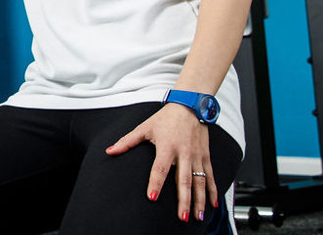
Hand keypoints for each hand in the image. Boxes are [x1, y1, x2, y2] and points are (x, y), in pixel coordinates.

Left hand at [106, 105, 216, 222]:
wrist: (190, 105)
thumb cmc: (166, 117)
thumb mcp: (144, 127)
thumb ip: (126, 142)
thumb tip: (109, 151)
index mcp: (167, 147)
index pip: (160, 168)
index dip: (155, 183)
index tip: (152, 197)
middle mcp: (184, 153)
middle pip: (183, 180)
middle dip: (184, 200)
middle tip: (182, 216)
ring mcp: (197, 156)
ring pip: (199, 182)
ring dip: (199, 200)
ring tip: (197, 216)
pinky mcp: (205, 156)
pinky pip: (210, 176)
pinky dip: (213, 190)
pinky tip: (213, 204)